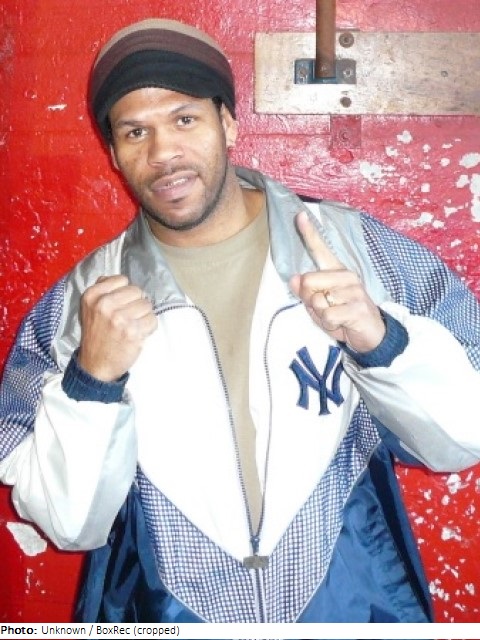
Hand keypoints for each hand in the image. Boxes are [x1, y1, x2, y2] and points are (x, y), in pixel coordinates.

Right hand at [77, 275, 157, 381]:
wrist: (95, 365)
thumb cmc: (96, 335)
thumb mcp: (90, 308)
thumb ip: (103, 290)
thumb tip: (122, 280)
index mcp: (92, 295)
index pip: (123, 280)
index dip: (125, 293)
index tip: (119, 305)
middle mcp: (104, 305)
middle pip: (137, 291)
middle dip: (136, 304)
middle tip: (127, 318)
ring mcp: (119, 318)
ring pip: (147, 305)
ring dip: (143, 317)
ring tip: (131, 327)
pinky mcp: (132, 332)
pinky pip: (153, 320)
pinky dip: (149, 328)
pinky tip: (137, 334)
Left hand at [289, 211, 384, 352]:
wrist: (372, 335)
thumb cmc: (343, 317)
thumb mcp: (320, 306)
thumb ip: (307, 292)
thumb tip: (294, 278)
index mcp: (337, 272)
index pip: (321, 249)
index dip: (309, 233)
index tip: (299, 215)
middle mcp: (346, 276)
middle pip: (307, 280)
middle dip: (308, 299)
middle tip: (324, 308)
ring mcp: (353, 291)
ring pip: (317, 301)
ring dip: (320, 315)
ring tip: (336, 317)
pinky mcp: (357, 307)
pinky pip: (327, 314)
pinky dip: (329, 324)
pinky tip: (341, 324)